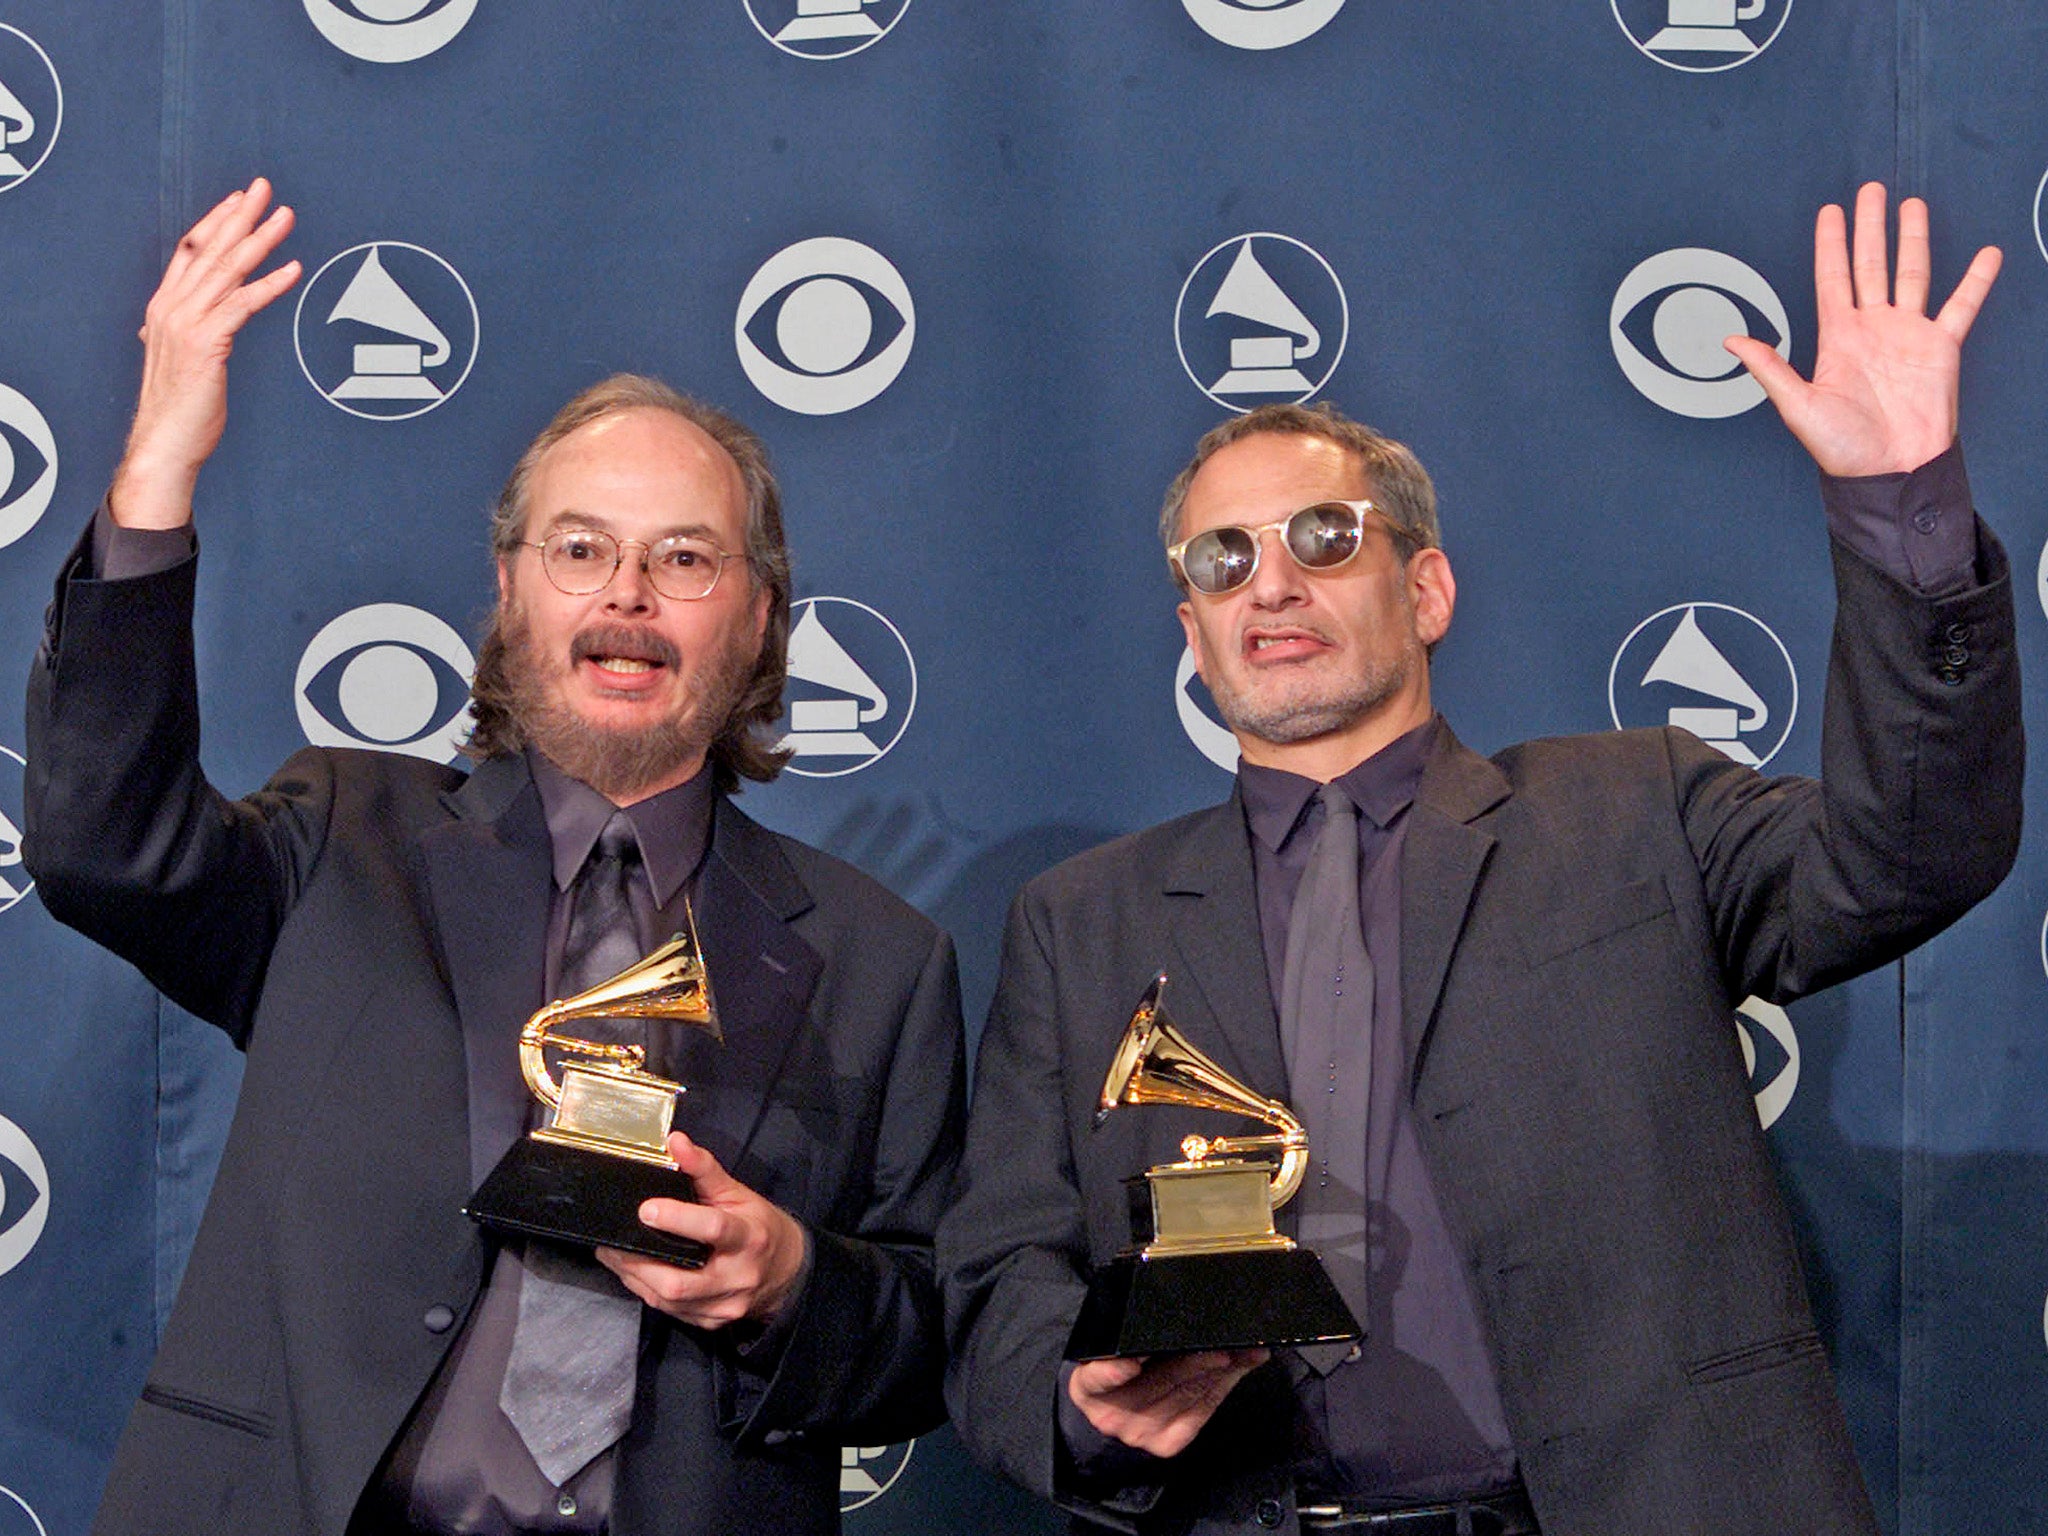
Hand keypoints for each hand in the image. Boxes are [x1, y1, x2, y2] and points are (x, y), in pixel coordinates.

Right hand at [109, 177, 300, 529]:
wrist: (164, 443)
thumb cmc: (180, 408)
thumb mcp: (183, 360)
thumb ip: (191, 334)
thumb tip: (201, 325)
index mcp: (164, 307)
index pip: (189, 251)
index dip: (215, 222)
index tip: (239, 200)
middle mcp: (171, 308)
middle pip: (209, 250)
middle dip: (239, 216)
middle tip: (264, 189)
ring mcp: (186, 324)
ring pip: (227, 270)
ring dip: (259, 240)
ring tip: (285, 217)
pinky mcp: (206, 344)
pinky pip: (242, 305)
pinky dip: (269, 284)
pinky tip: (292, 268)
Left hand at [595, 1132, 807, 1329]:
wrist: (785, 1271)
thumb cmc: (757, 1225)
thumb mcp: (738, 1192)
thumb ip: (703, 1168)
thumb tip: (674, 1141)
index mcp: (748, 1237)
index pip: (713, 1229)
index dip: (677, 1220)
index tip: (646, 1209)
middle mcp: (738, 1276)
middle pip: (682, 1281)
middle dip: (640, 1262)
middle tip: (613, 1242)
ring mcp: (724, 1305)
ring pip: (668, 1299)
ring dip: (634, 1277)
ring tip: (613, 1253)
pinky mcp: (710, 1322)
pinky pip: (669, 1310)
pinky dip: (646, 1290)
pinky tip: (633, 1272)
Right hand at [1067, 1348, 1268, 1458]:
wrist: (1115, 1412)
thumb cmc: (1116, 1370)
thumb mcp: (1109, 1353)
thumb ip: (1131, 1334)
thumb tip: (1170, 1304)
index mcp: (1089, 1386)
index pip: (1097, 1379)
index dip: (1114, 1372)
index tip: (1130, 1365)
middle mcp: (1113, 1414)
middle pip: (1159, 1382)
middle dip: (1196, 1358)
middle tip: (1223, 1341)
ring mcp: (1142, 1432)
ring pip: (1187, 1395)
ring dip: (1220, 1370)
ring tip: (1242, 1350)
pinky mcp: (1168, 1443)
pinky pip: (1202, 1411)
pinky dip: (1223, 1385)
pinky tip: (1238, 1368)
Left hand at [1726, 182, 2000, 477]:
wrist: (1889, 471)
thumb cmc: (1842, 447)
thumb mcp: (1798, 406)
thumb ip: (1770, 368)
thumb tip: (1732, 341)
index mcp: (1837, 338)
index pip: (1832, 278)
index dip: (1831, 245)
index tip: (1830, 212)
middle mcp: (1872, 328)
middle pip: (1871, 265)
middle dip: (1870, 228)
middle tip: (1869, 191)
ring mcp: (1907, 334)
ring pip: (1912, 273)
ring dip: (1913, 239)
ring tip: (1912, 205)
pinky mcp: (1941, 348)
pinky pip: (1961, 307)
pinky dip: (1975, 281)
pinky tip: (1984, 254)